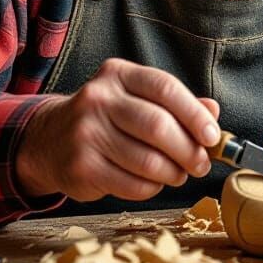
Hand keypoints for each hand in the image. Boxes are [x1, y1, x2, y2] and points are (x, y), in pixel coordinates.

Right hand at [15, 58, 220, 201]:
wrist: (49, 139)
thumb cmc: (106, 118)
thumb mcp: (136, 98)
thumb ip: (175, 104)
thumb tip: (213, 111)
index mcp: (118, 74)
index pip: (165, 88)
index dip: (194, 114)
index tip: (212, 136)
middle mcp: (99, 99)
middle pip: (158, 126)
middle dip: (189, 150)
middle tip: (201, 164)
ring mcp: (86, 133)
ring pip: (147, 160)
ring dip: (173, 173)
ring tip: (179, 174)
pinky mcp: (81, 167)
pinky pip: (132, 184)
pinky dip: (152, 188)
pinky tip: (154, 182)